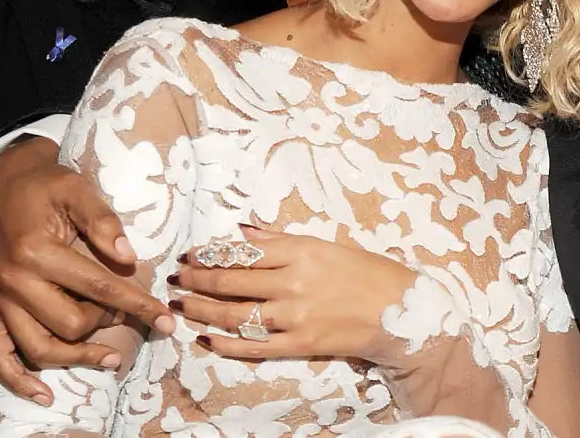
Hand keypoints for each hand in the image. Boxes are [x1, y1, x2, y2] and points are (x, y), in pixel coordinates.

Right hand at [0, 137, 174, 402]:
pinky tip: (43, 392)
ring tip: (110, 358)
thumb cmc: (44, 184)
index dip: (139, 305)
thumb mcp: (77, 189)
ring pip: (39, 347)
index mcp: (38, 253)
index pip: (101, 289)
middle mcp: (14, 282)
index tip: (166, 320)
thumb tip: (128, 258)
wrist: (1, 181)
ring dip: (76, 358)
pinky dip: (18, 378)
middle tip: (128, 311)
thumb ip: (103, 221)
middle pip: (71, 324)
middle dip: (107, 322)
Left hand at [170, 226, 414, 361]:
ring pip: (235, 315)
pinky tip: (207, 339)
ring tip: (181, 305)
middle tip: (176, 278)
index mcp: (301, 252)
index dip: (209, 254)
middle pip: (231, 282)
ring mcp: (295, 317)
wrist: (402, 312)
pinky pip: (254, 346)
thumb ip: (282, 241)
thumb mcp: (327, 246)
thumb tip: (243, 234)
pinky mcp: (300, 345)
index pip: (242, 253)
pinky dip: (226, 344)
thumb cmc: (368, 273)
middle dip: (197, 280)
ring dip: (202, 310)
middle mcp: (294, 283)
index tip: (191, 255)